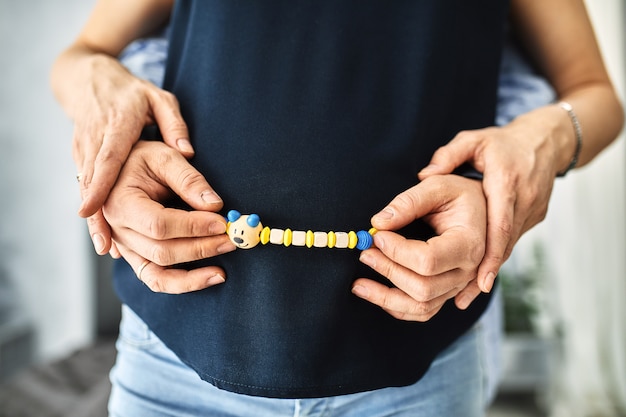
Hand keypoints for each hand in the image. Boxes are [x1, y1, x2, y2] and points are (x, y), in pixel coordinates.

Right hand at [72, 55, 192, 253]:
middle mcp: (92, 150)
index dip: (104, 190)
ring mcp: (83, 162)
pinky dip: (98, 225)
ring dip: (101, 229)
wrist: (89, 84)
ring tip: (111, 251)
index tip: (102, 213)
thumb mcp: (158, 100)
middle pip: (100, 192)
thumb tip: (189, 153)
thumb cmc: (130, 94)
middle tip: (142, 242)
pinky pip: (91, 202)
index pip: (107, 163)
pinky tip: (108, 246)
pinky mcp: (83, 171)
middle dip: (120, 221)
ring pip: (90, 202)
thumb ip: (173, 125)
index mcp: (112, 129)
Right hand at [102, 141, 235, 293]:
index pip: (159, 224)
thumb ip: (189, 179)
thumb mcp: (164, 157)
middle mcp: (116, 231)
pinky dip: (182, 283)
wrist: (119, 166)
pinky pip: (156, 279)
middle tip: (232, 240)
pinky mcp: (135, 256)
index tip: (222, 223)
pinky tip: (208, 278)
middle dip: (201, 248)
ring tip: (222, 271)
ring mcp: (124, 247)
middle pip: (161, 252)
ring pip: (157, 275)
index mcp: (119, 203)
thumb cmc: (141, 158)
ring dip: (194, 276)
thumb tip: (215, 205)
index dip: (193, 226)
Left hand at [352, 175, 486, 320]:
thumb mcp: (437, 186)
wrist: (479, 206)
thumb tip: (378, 223)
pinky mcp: (448, 292)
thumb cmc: (458, 193)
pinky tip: (375, 294)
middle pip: (423, 287)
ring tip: (358, 284)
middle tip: (364, 252)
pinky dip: (397, 307)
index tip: (377, 236)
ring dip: (385, 298)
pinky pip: (423, 311)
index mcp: (470, 244)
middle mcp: (469, 271)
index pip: (428, 260)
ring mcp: (459, 286)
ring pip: (421, 306)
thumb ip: (408, 202)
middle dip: (388, 270)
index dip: (397, 251)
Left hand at [418, 108, 561, 304]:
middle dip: (480, 272)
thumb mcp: (473, 141)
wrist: (544, 143)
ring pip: (506, 250)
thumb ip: (449, 155)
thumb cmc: (501, 143)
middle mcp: (523, 203)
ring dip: (483, 273)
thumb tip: (423, 174)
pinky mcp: (531, 221)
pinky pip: (508, 246)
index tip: (480, 279)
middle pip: (502, 245)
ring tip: (462, 297)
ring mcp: (531, 215)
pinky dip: (491, 263)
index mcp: (508, 183)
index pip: (500, 223)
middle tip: (457, 297)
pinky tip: (473, 283)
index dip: (490, 253)